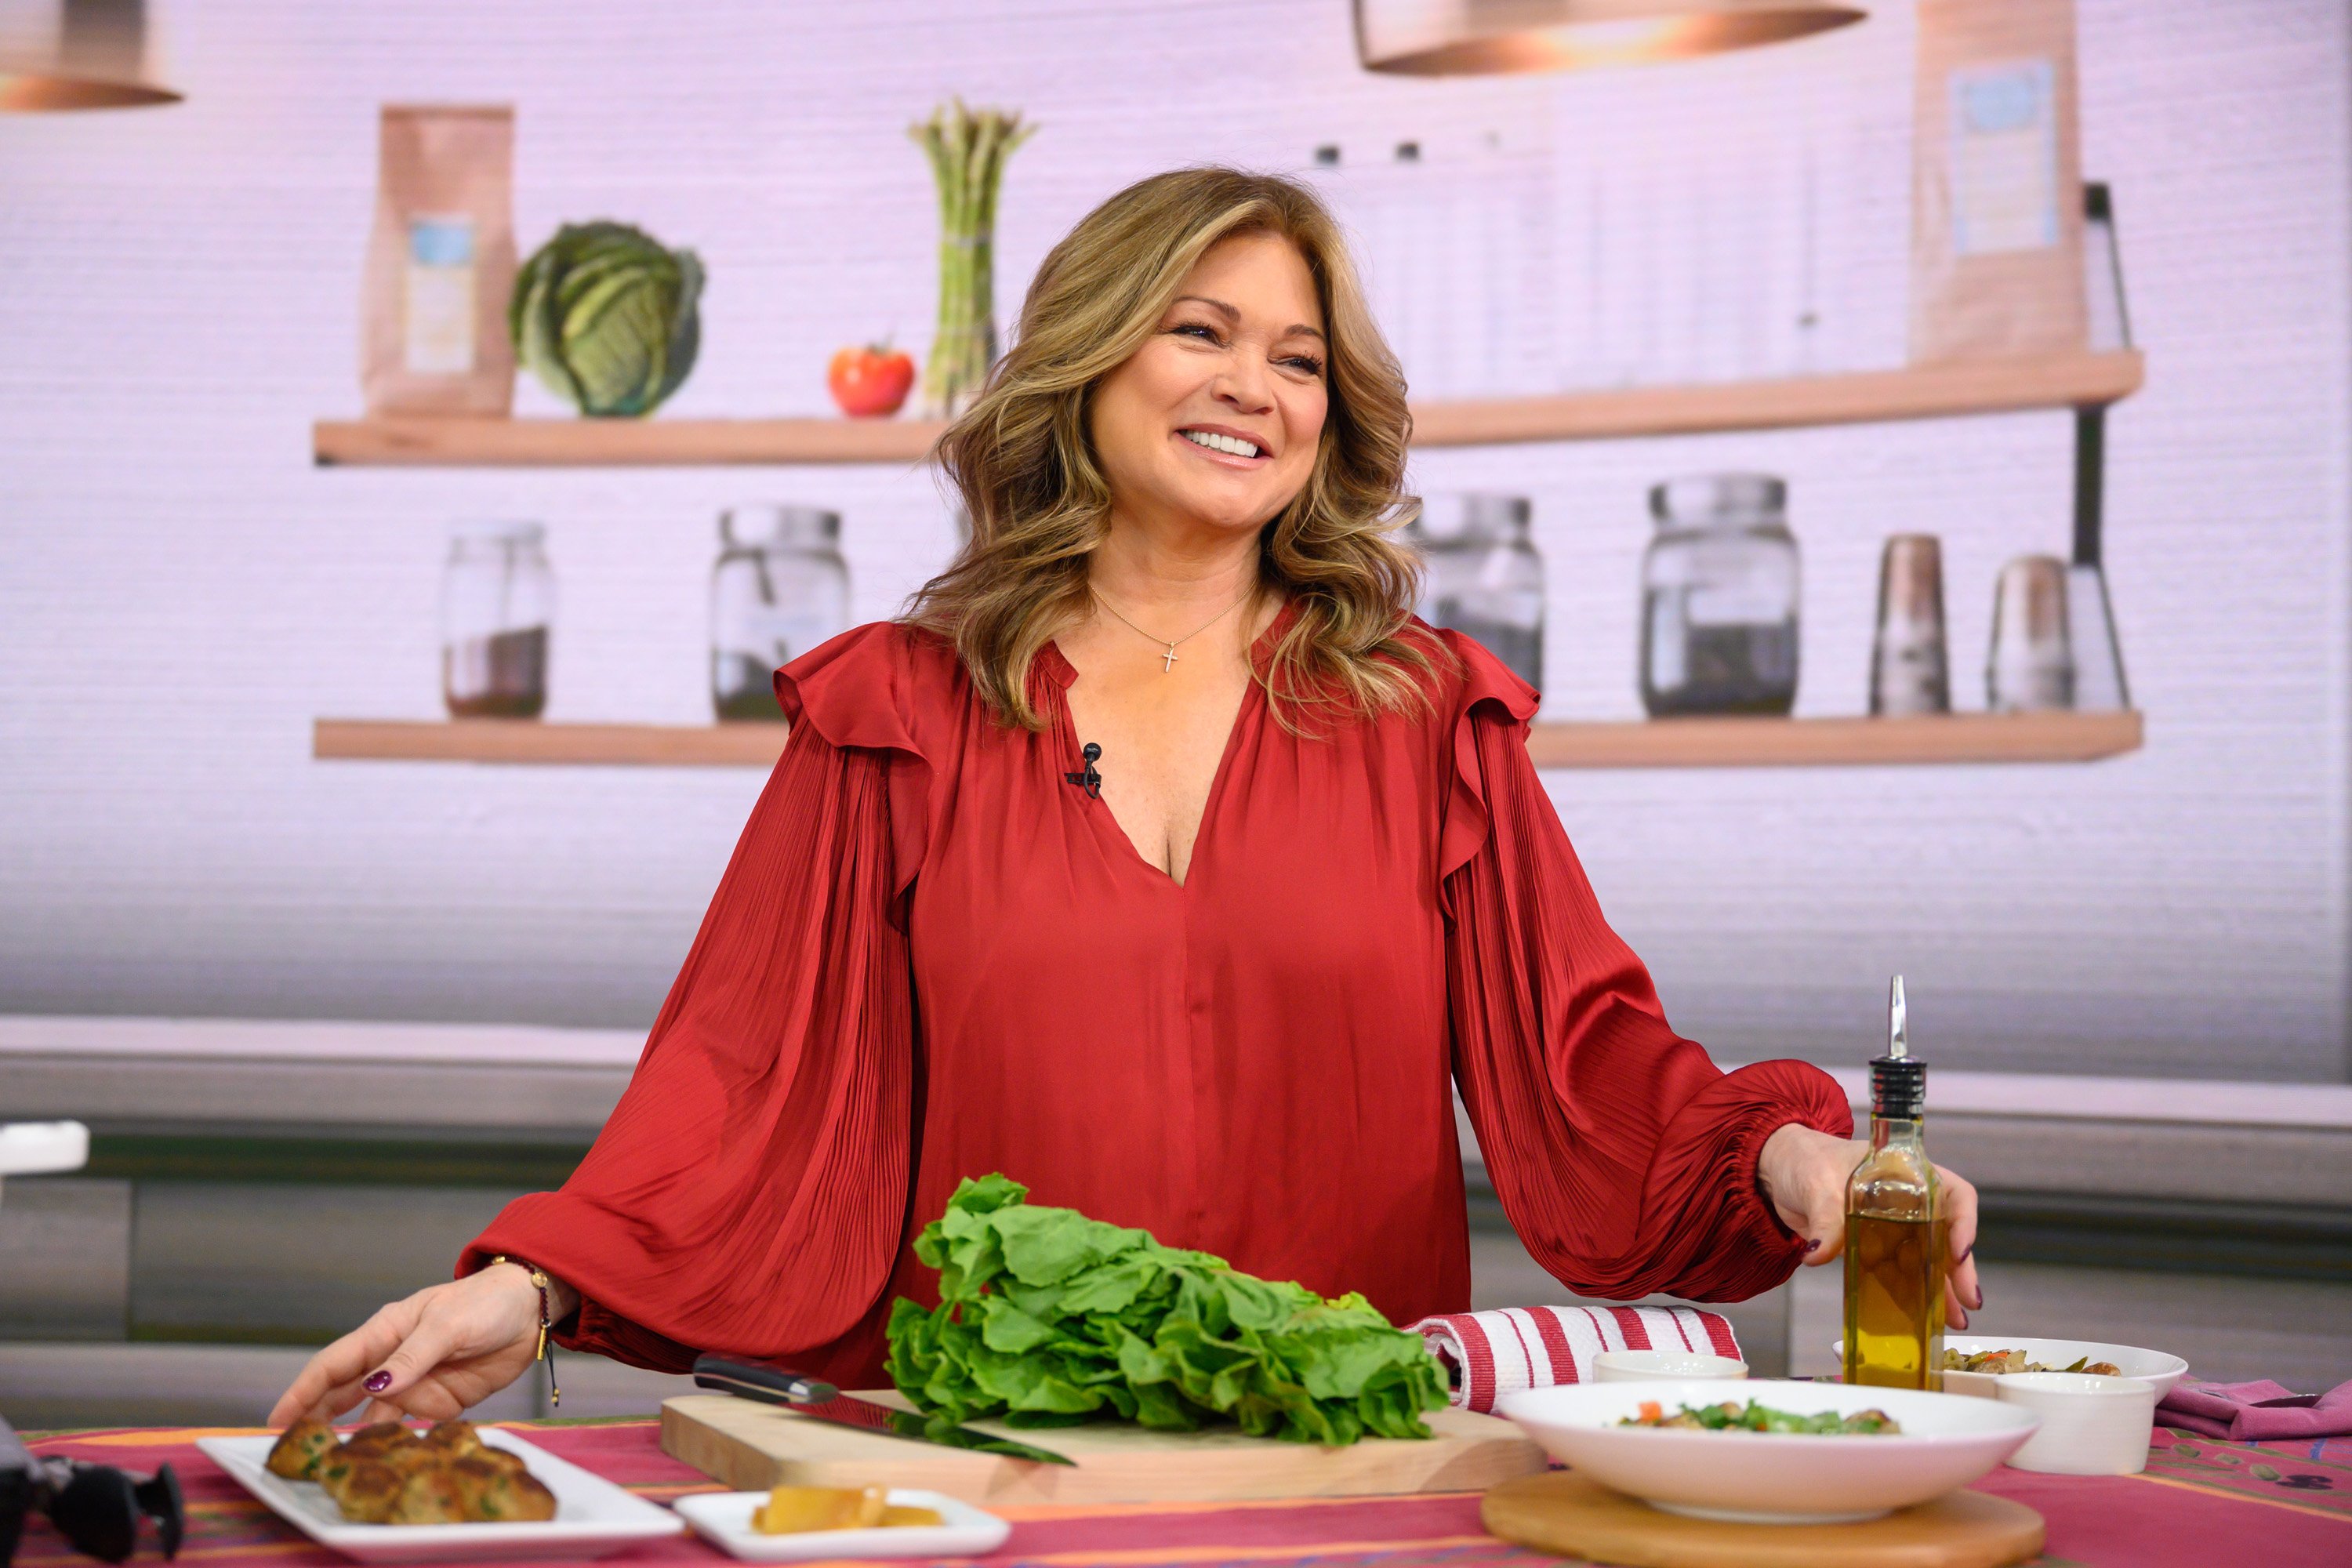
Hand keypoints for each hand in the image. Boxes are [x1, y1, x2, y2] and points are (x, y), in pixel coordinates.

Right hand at [266, 1263, 571, 1426]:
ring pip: (376, 1415)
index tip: (277, 1421)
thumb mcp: (447, 1324)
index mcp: (386, 1332)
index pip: (333, 1364)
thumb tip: (376, 1386)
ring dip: (359, 1435)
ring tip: (338, 1460)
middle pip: (344, 1395)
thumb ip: (413, 1356)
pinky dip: (399, 1437)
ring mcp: (416, 1382)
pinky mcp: (441, 1400)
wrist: (531, 1311)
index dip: (302, 1392)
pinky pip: (412, 1424)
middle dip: (318, 1420)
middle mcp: (393, 1360)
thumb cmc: (484, 1303)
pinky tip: (385, 1452)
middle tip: (294, 1451)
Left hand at [1756, 1123, 1981, 1329]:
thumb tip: (1819, 1253)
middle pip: (1946, 1234)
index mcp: (1908, 1174)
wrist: (1780, 1173)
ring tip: (1954, 1320)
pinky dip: (1910, 1294)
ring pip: (1928, 1259)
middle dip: (1959, 1268)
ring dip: (1941, 1289)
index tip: (1959, 1251)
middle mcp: (1910, 1202)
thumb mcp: (1818, 1184)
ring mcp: (1894, 1227)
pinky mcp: (1875, 1249)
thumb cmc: (1806, 1161)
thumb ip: (1825, 1219)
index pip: (1954, 1194)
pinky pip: (1899, 1273)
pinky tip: (1921, 1316)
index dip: (1963, 1223)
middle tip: (1970, 1299)